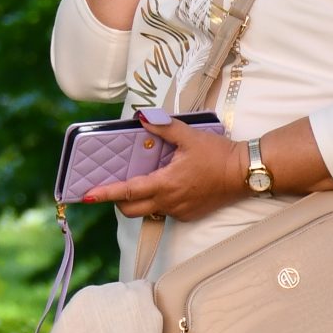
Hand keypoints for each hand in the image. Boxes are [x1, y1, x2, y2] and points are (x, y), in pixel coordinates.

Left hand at [82, 110, 247, 220]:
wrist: (244, 173)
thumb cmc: (218, 154)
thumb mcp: (189, 136)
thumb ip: (163, 127)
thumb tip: (141, 118)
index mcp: (165, 184)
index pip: (127, 192)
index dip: (105, 194)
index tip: (87, 195)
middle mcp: (169, 202)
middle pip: (131, 210)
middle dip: (118, 201)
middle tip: (114, 186)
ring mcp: (179, 211)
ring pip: (148, 211)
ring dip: (140, 201)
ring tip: (142, 182)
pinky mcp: (189, 215)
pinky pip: (165, 212)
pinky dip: (159, 202)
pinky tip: (167, 186)